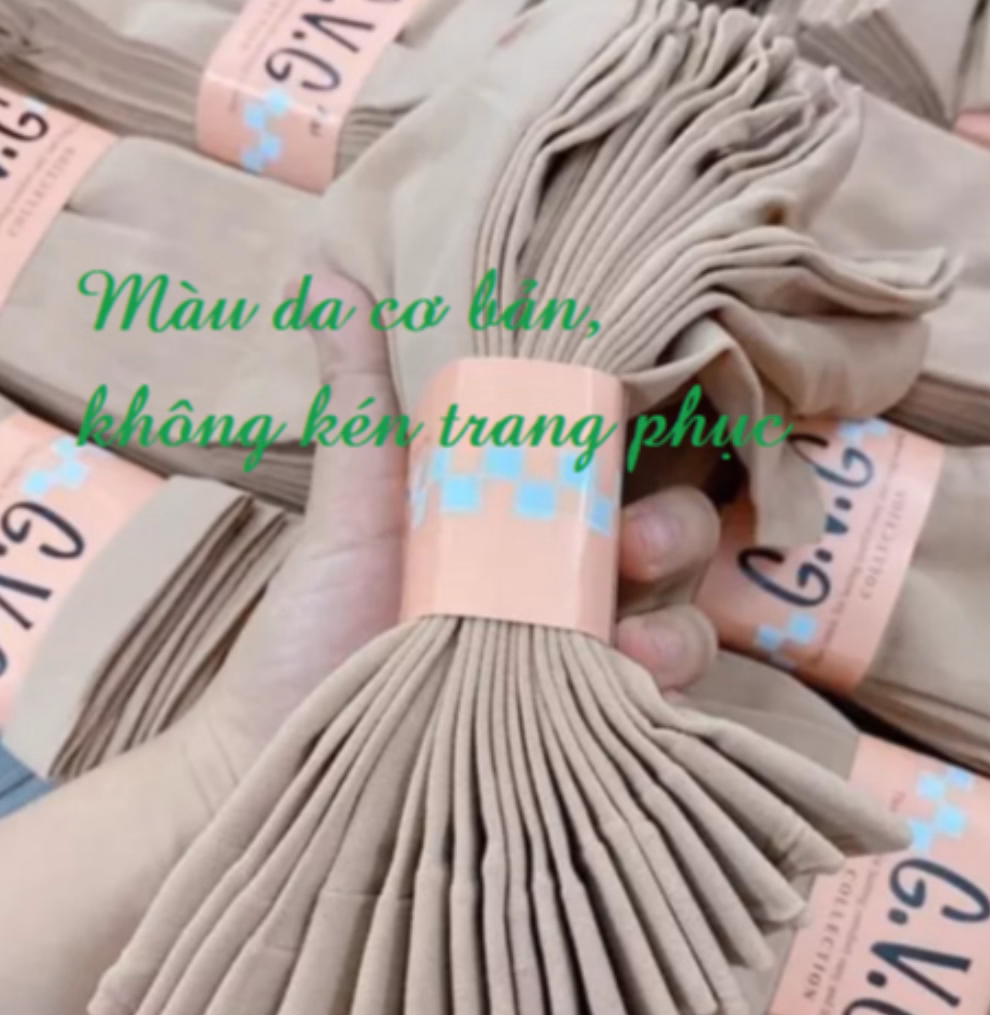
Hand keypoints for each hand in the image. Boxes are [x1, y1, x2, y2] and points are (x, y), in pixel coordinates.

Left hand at [200, 271, 720, 784]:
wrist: (285, 748)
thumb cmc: (315, 620)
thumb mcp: (353, 504)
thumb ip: (362, 399)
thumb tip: (328, 266)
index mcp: (524, 517)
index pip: (615, 469)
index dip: (648, 441)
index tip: (641, 423)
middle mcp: (564, 581)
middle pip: (665, 536)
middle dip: (674, 528)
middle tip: (632, 542)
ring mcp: (580, 653)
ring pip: (678, 616)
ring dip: (679, 616)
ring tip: (633, 632)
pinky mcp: (582, 722)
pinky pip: (655, 700)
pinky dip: (663, 681)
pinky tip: (632, 675)